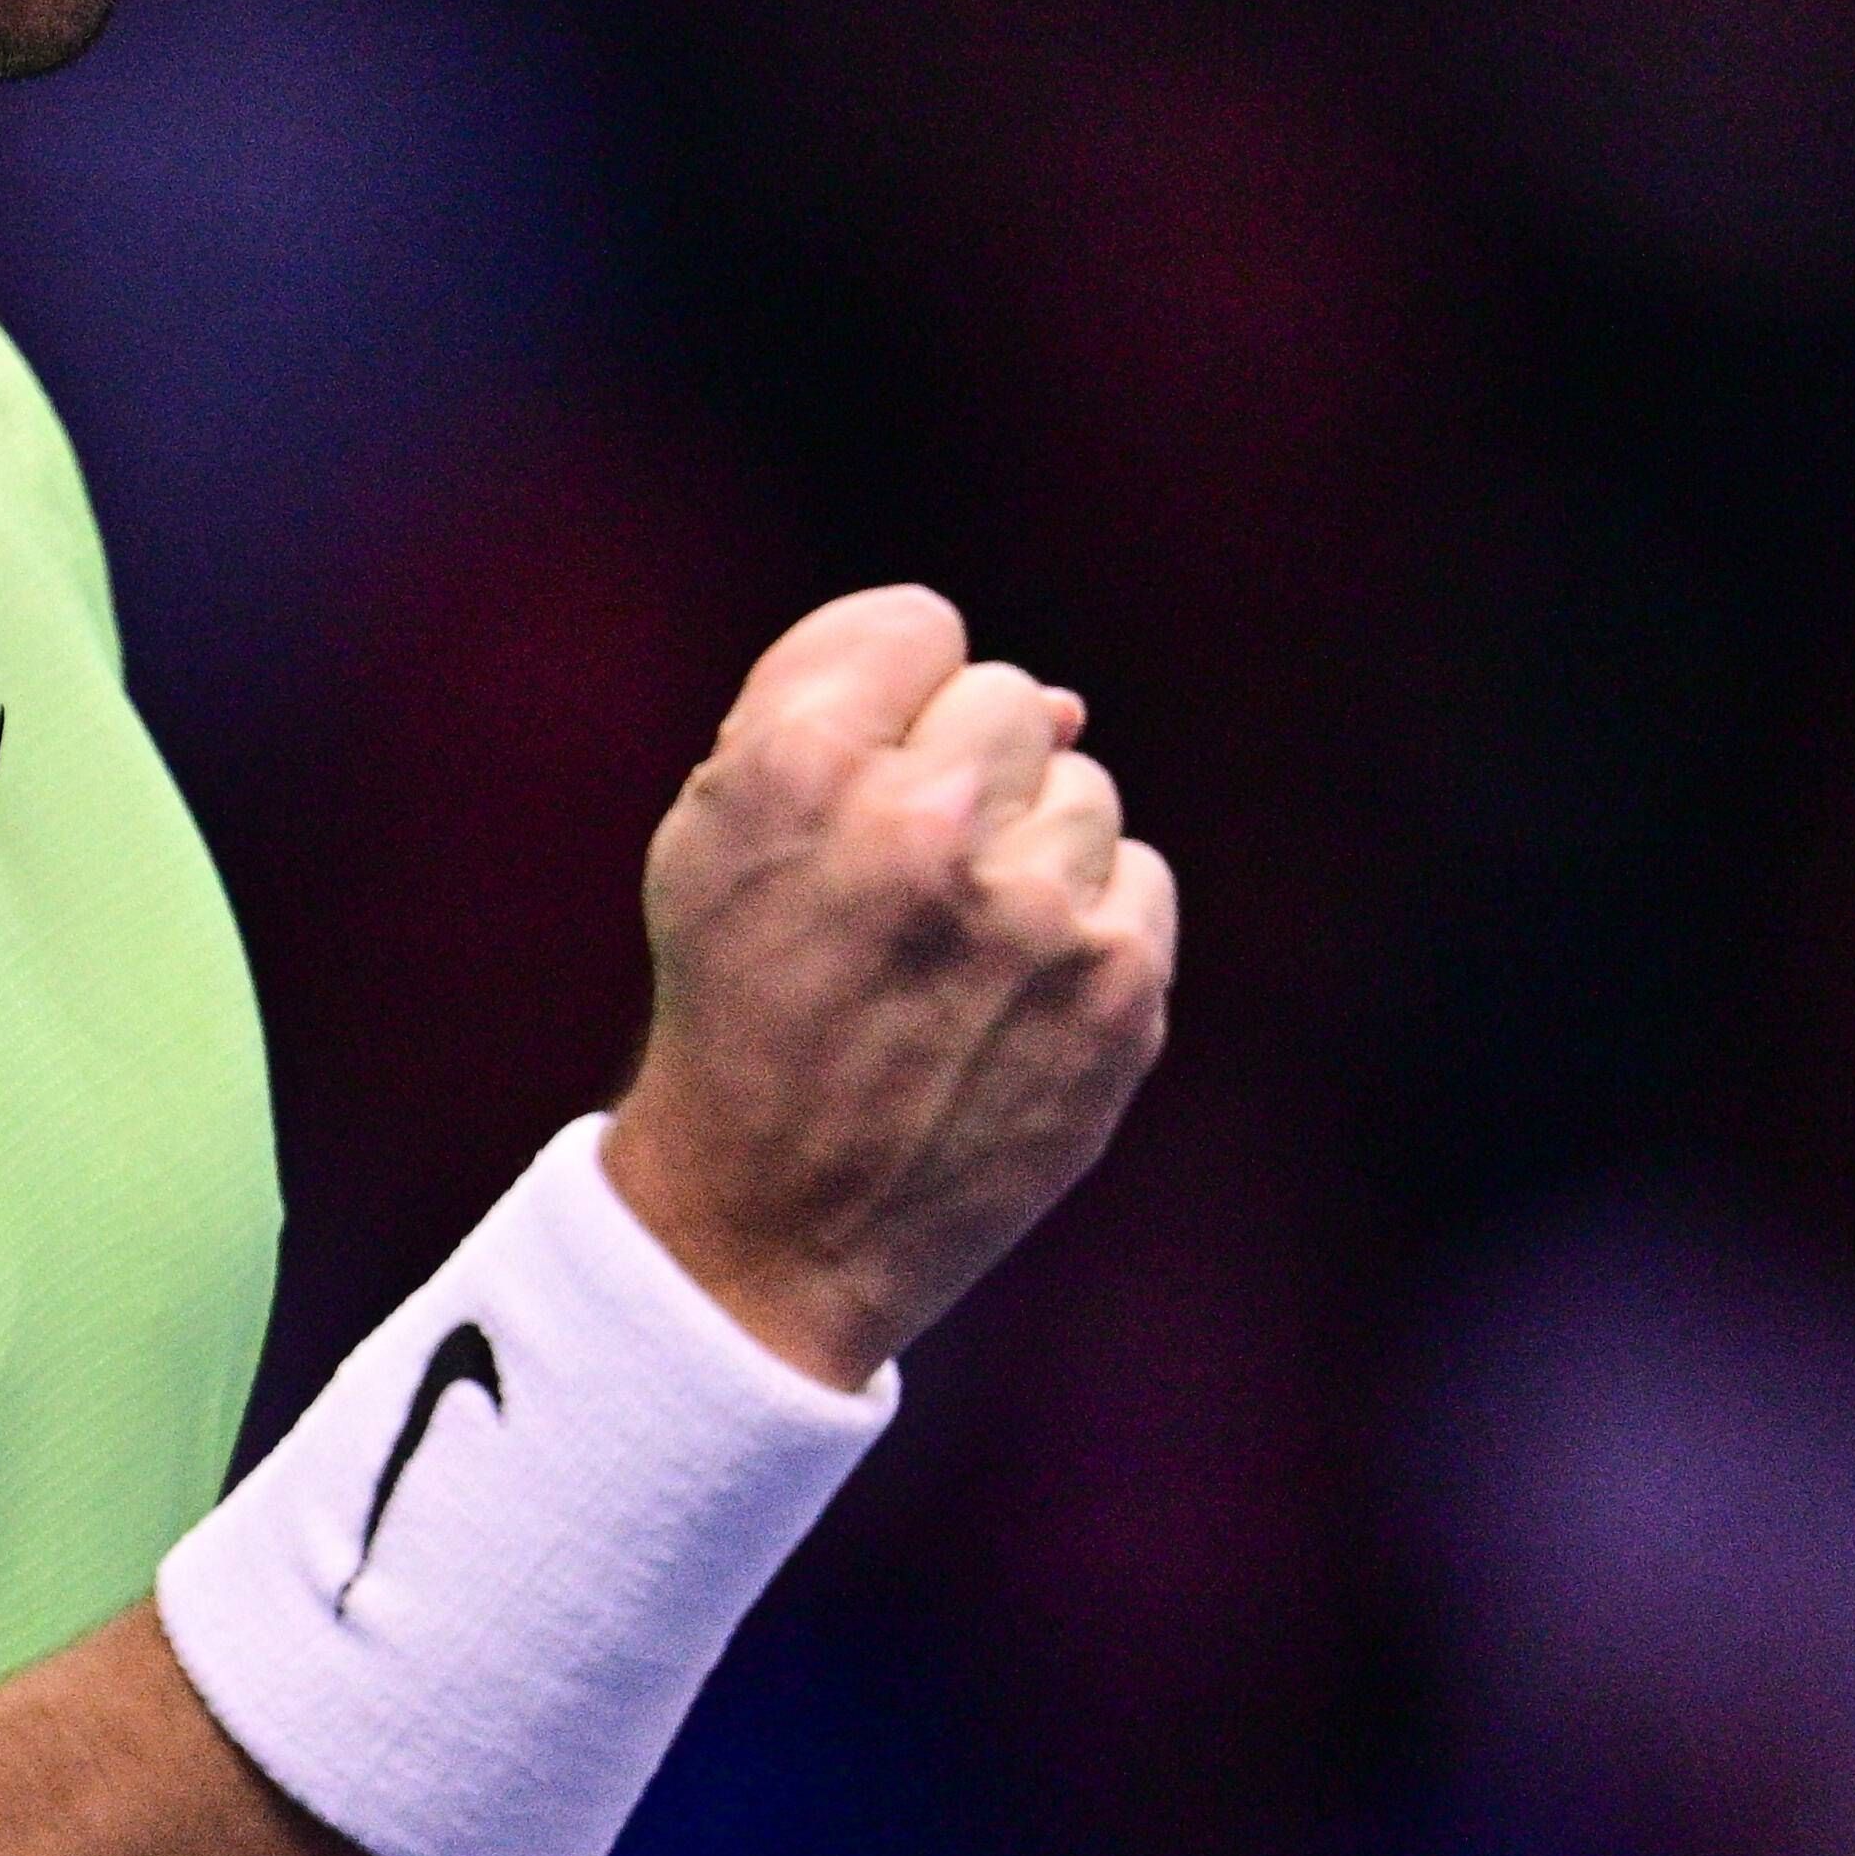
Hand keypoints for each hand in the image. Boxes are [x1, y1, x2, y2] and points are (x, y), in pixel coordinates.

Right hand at [597, 586, 1177, 1388]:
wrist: (771, 1229)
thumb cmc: (742, 1005)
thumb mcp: (716, 836)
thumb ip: (841, 713)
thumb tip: (1065, 702)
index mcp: (797, 769)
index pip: (918, 626)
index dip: (890, 698)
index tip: (865, 775)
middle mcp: (923, 826)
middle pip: (1012, 698)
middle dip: (966, 773)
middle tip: (906, 882)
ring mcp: (1035, 913)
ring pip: (1085, 791)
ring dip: (1029, 853)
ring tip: (955, 955)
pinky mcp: (1118, 995)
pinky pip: (1138, 881)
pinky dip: (1089, 929)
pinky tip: (1014, 998)